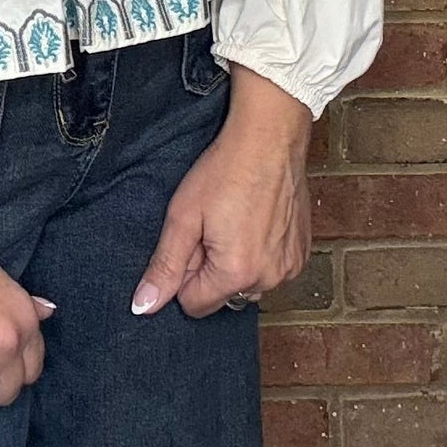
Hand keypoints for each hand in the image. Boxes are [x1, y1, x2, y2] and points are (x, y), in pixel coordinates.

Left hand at [131, 65, 313, 318]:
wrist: (269, 138)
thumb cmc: (225, 170)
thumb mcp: (183, 215)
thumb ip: (164, 266)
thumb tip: (143, 308)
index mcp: (236, 274)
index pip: (194, 305)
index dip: (184, 273)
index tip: (192, 238)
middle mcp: (270, 280)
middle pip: (223, 295)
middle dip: (211, 268)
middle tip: (213, 224)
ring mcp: (291, 267)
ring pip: (248, 283)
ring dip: (237, 262)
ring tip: (236, 219)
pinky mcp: (303, 253)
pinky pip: (272, 268)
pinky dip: (261, 252)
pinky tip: (257, 219)